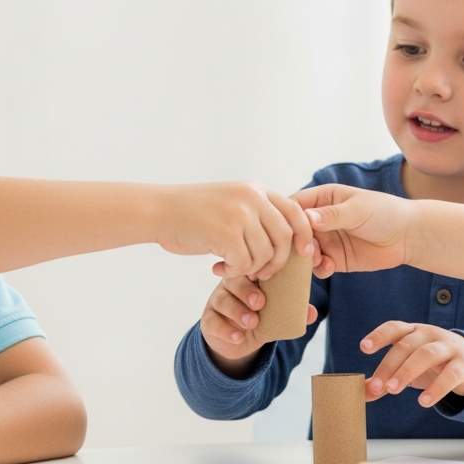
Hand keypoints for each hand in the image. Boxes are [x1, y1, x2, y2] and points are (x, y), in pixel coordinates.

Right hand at [152, 182, 314, 280]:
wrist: (159, 211)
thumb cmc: (193, 213)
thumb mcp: (231, 202)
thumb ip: (257, 213)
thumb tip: (287, 239)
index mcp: (256, 190)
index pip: (295, 211)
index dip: (304, 235)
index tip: (304, 253)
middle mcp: (252, 198)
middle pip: (284, 237)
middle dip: (278, 261)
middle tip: (261, 273)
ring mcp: (239, 214)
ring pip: (264, 254)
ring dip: (251, 269)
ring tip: (232, 267)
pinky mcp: (226, 232)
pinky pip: (244, 264)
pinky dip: (234, 272)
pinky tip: (218, 267)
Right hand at [199, 276, 319, 365]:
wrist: (238, 341)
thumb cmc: (259, 318)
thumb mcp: (276, 315)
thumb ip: (292, 312)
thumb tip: (311, 313)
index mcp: (248, 278)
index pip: (251, 268)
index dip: (258, 271)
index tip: (269, 278)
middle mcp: (230, 286)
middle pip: (233, 281)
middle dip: (247, 291)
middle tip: (260, 303)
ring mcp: (217, 302)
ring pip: (221, 300)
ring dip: (238, 311)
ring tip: (252, 323)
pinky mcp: (208, 321)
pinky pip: (212, 322)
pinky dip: (226, 330)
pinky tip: (238, 337)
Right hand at [292, 185, 414, 274]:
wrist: (408, 236)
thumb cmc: (385, 213)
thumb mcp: (357, 210)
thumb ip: (332, 215)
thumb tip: (306, 217)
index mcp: (322, 199)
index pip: (295, 206)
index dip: (287, 218)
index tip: (288, 230)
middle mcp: (320, 220)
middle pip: (295, 232)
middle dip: (294, 243)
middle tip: (303, 250)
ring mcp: (326, 241)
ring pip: (303, 252)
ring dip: (305, 258)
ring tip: (317, 260)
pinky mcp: (335, 259)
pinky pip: (319, 267)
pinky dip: (319, 269)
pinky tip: (330, 268)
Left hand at [359, 321, 463, 406]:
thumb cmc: (433, 363)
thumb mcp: (408, 365)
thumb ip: (385, 379)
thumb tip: (362, 393)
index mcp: (413, 332)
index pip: (394, 328)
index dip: (378, 336)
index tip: (363, 347)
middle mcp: (429, 335)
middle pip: (407, 345)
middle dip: (390, 365)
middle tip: (378, 386)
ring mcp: (448, 348)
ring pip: (427, 355)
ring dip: (407, 372)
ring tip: (393, 390)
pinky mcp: (462, 365)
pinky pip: (449, 375)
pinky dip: (436, 389)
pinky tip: (424, 402)